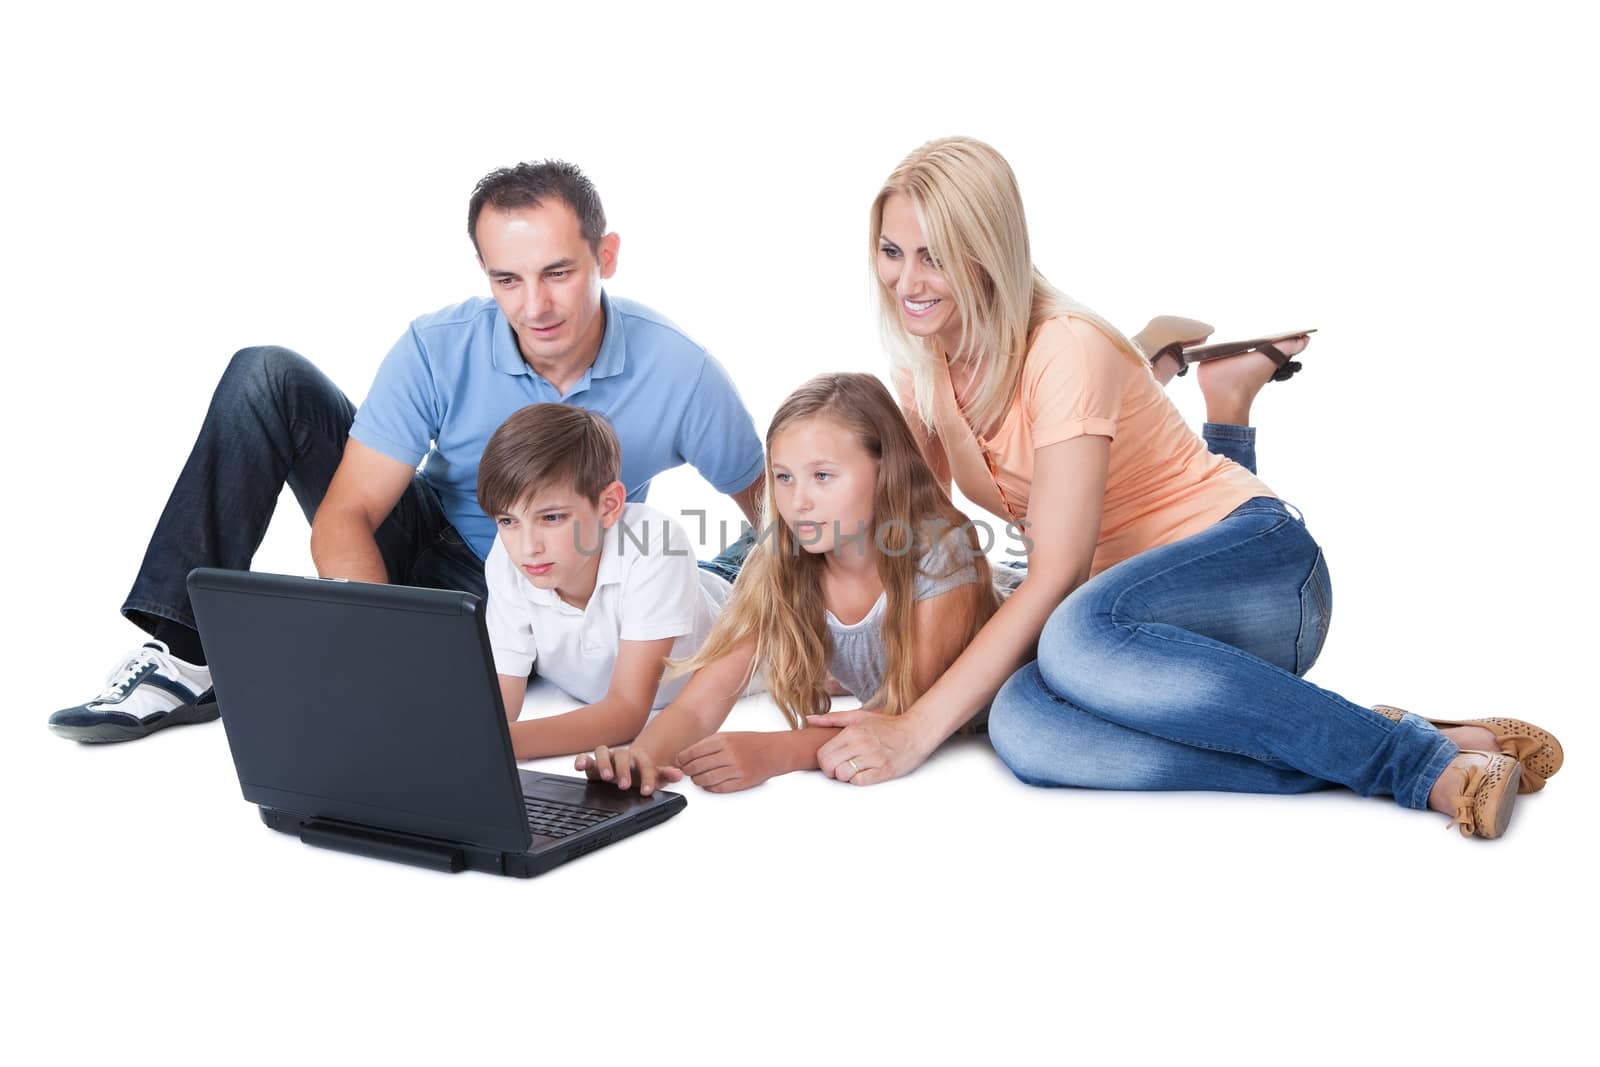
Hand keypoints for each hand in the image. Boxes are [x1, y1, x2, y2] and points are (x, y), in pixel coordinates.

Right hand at [574, 744, 681, 795]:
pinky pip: (586, 757)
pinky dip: (582, 760)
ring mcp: (607, 758)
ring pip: (603, 752)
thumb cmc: (640, 774)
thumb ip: (665, 774)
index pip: (644, 764)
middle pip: (622, 756)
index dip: (647, 776)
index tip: (647, 791)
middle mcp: (622, 755)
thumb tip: (679, 774)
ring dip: (604, 763)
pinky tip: (580, 766)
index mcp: (638, 758)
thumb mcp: (654, 775)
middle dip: (623, 770)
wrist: (627, 770)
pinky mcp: (592, 763)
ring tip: (606, 777)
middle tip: (625, 785)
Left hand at [677, 732, 778, 792]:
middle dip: (688, 771)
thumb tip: (689, 755)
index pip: (694, 751)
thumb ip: (710, 744)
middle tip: (686, 771)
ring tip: (697, 778)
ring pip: (706, 779)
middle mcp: (729, 754)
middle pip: (697, 766)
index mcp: (724, 740)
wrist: (775, 751)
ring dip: (697, 780)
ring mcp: (736, 769)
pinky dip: (710, 787)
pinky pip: (719, 787)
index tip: (679, 761)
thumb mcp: (730, 735)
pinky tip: (709, 783)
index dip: (683, 758)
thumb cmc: (752, 742)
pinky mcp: (742, 782)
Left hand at [807, 709, 932, 785]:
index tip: (831, 760)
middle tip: (839, 769)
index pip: (823, 754)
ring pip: (843, 775)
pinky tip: (863, 773)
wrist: (915, 732)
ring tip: (853, 770)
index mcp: (852, 732)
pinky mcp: (883, 770)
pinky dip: (857, 780)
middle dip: (831, 771)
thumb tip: (809, 719)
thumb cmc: (888, 725)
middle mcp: (861, 744)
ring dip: (845, 776)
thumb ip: (832, 719)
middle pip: (830, 766)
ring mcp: (873, 758)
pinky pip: (859, 781)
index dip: (823, 761)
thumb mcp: (859, 716)